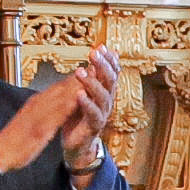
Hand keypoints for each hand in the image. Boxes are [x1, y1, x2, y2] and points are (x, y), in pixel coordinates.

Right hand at [0, 70, 81, 172]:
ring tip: (91, 76)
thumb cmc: (14, 139)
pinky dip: (68, 106)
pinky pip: (56, 115)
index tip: (88, 70)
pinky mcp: (39, 127)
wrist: (0, 153)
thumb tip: (52, 103)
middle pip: (62, 87)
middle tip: (95, 66)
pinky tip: (78, 100)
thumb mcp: (30, 120)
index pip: (59, 87)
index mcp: (35, 103)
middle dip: (79, 77)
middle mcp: (37, 105)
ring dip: (76, 86)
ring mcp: (38, 115)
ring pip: (60, 97)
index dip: (75, 78)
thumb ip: (41, 110)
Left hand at [53, 48, 121, 168]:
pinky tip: (79, 94)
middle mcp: (107, 100)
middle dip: (103, 65)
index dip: (109, 59)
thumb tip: (99, 51)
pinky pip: (93, 113)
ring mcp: (102, 113)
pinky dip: (87, 103)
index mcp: (105, 90)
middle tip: (94, 53)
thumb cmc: (80, 115)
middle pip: (110, 80)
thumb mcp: (85, 90)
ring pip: (103, 96)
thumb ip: (91, 73)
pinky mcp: (94, 126)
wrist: (77, 143)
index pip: (112, 71)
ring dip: (92, 82)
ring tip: (81, 71)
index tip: (102, 47)